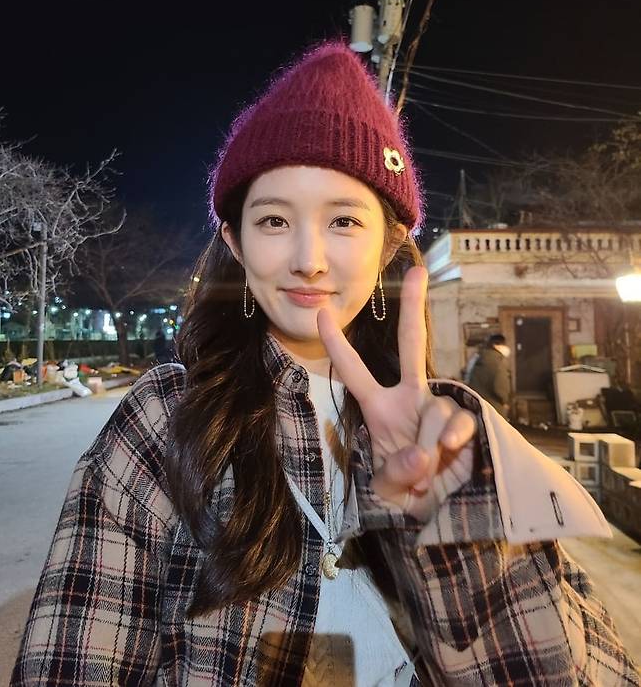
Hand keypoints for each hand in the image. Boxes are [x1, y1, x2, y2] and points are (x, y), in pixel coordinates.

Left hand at [317, 266, 476, 518]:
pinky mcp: (464, 420)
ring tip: (428, 469)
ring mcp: (436, 406)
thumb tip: (421, 454)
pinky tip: (450, 456)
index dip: (337, 344)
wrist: (442, 513)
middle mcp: (408, 398)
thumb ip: (396, 473)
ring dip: (430, 442)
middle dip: (413, 307)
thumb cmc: (404, 496)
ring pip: (435, 406)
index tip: (320, 312)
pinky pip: (459, 420)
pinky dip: (453, 440)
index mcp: (379, 407)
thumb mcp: (387, 492)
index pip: (353, 371)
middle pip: (410, 343)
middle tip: (417, 271)